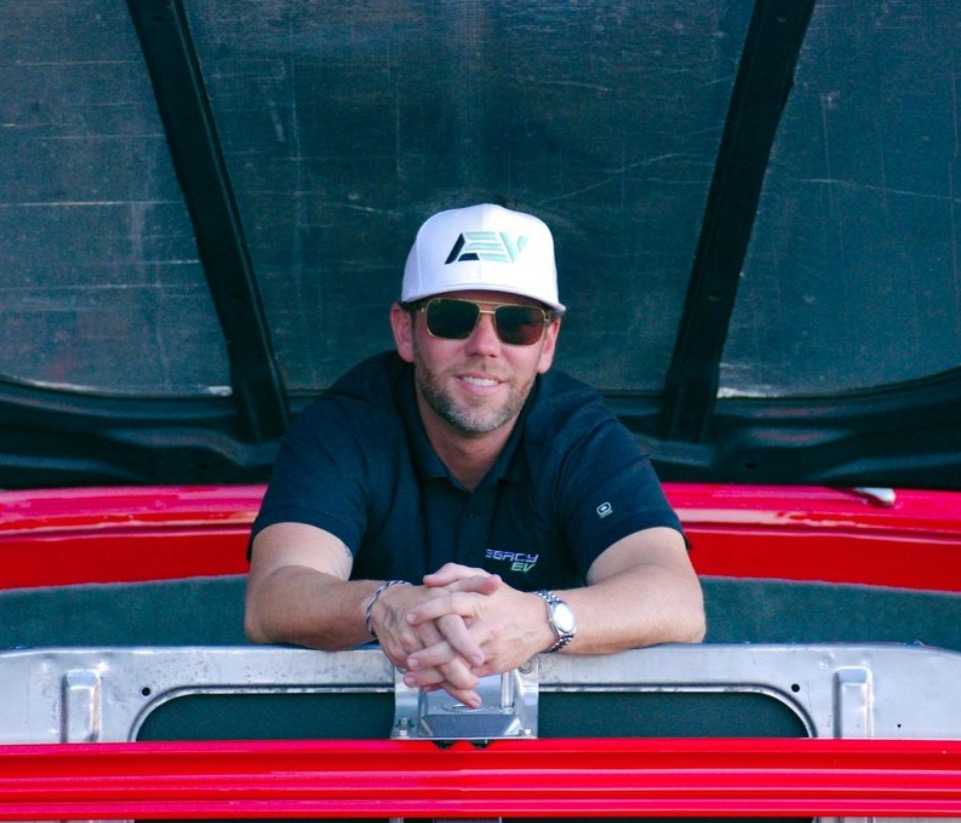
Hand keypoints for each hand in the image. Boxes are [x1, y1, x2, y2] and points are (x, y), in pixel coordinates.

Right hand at [368, 580, 485, 706]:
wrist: (386, 605)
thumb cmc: (425, 596)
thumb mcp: (449, 585)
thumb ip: (475, 584)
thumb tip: (496, 583)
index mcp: (436, 607)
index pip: (451, 627)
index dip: (465, 644)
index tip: (480, 659)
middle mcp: (421, 626)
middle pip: (440, 654)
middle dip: (458, 673)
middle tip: (475, 684)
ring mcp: (409, 643)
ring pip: (432, 669)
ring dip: (451, 686)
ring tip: (471, 695)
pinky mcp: (400, 657)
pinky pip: (421, 675)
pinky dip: (437, 686)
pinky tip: (453, 694)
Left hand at [404, 571, 549, 679]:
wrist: (538, 622)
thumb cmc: (505, 599)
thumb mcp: (482, 577)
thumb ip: (454, 573)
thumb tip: (427, 580)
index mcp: (480, 601)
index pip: (452, 603)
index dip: (430, 609)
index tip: (409, 616)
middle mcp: (485, 625)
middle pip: (455, 641)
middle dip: (430, 653)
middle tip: (408, 658)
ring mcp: (489, 648)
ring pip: (460, 664)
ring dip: (433, 675)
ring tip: (411, 678)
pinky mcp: (494, 666)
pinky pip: (468, 677)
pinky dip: (447, 683)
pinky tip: (428, 685)